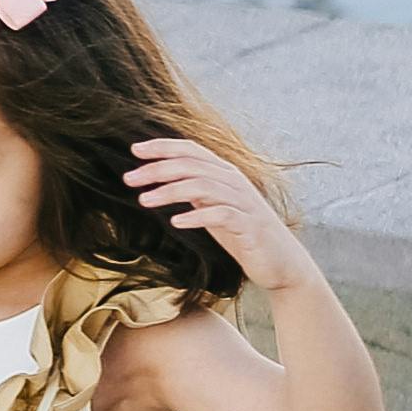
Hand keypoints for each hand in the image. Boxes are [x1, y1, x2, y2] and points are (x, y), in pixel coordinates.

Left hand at [125, 136, 309, 291]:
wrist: (282, 263)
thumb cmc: (245, 235)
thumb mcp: (215, 208)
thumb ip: (196, 192)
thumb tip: (164, 180)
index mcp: (226, 174)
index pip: (192, 150)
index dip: (163, 147)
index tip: (134, 151)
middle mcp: (235, 182)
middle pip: (192, 166)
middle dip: (158, 169)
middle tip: (129, 179)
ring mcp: (244, 203)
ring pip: (203, 186)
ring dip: (170, 191)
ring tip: (145, 200)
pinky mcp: (249, 226)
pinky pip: (221, 214)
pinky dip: (196, 216)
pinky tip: (176, 222)